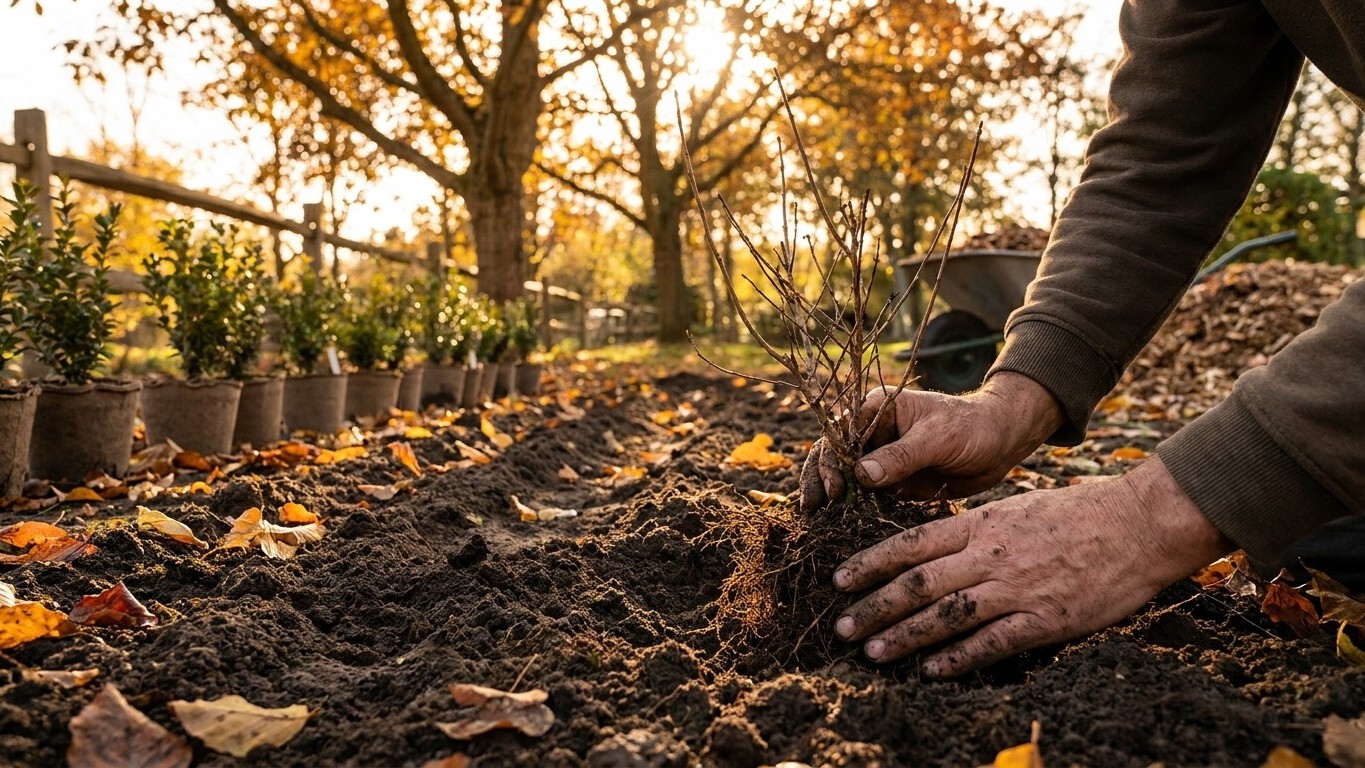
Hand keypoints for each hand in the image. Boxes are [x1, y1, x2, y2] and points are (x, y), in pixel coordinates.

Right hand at [799, 372, 1063, 512]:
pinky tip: (838, 528)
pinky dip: (851, 510)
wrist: (1001, 444)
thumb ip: (901, 455)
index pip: (840, 435)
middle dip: (818, 481)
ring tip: (815, 521)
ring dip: (829, 498)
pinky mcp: (892, 483)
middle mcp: (872, 433)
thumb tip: (860, 474)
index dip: (829, 461)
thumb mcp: (938, 437)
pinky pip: (865, 497)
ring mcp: (880, 459)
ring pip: (844, 479)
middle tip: (811, 509)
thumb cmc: (972, 427)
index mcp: (877, 410)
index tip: (833, 489)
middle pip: (832, 456)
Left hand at [830, 456, 1231, 676]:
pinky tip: (932, 671)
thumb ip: (975, 531)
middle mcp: (992, 555)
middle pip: (919, 583)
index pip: (912, 544)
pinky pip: (994, 642)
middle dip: (875, 606)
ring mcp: (1018, 588)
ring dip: (905, 636)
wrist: (1139, 524)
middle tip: (841, 627)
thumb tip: (933, 547)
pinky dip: (960, 658)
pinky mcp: (1046, 619)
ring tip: (873, 652)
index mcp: (982, 524)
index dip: (871, 563)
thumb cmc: (1078, 513)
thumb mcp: (1016, 508)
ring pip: (947, 614)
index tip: (839, 579)